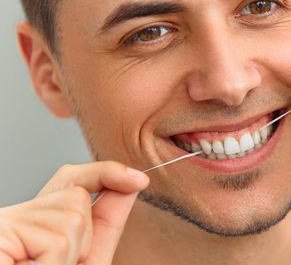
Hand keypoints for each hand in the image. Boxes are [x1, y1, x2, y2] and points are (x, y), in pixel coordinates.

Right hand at [0, 161, 148, 264]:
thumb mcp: (86, 260)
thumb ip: (105, 224)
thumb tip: (129, 186)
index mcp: (36, 222)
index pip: (71, 180)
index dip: (105, 173)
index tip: (138, 180)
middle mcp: (16, 217)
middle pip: (75, 196)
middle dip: (84, 237)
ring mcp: (5, 224)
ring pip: (72, 218)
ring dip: (70, 257)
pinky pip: (56, 241)